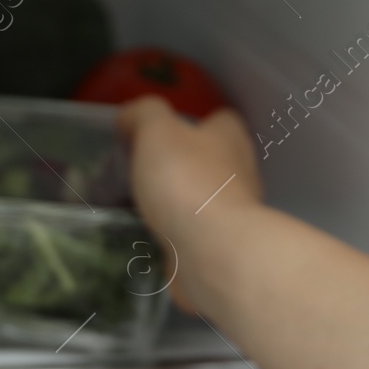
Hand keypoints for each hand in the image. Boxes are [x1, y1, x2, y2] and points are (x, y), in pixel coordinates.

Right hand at [118, 97, 263, 312]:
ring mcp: (233, 214)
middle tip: (142, 171)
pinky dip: (175, 234)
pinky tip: (148, 237)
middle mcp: (240, 172)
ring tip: (137, 205)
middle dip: (181, 164)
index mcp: (230, 138)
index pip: (220, 120)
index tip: (160, 134)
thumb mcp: (157, 131)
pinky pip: (194, 234)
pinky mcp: (221, 247)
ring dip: (176, 202)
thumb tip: (129, 117)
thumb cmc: (186, 182)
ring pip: (202, 199)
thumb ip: (143, 115)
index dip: (191, 122)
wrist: (211, 253)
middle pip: (211, 160)